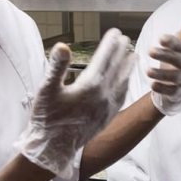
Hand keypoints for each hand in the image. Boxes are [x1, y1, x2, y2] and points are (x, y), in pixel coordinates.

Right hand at [15, 28, 134, 176]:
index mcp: (89, 86)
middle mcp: (103, 96)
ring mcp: (107, 108)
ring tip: (133, 56)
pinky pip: (121, 98)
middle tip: (125, 38)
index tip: (116, 32)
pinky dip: (125, 86)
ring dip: (127, 67)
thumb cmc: (46, 118)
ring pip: (122, 83)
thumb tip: (63, 45)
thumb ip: (57, 67)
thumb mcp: (46, 90)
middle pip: (115, 68)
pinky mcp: (107, 118)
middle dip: (120, 51)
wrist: (52, 149)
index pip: (104, 59)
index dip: (110, 44)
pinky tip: (126, 83)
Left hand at [149, 15, 180, 115]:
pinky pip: (170, 91)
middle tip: (150, 50)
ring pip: (174, 77)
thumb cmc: (177, 63)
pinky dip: (162, 89)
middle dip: (165, 56)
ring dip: (161, 74)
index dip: (172, 42)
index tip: (160, 38)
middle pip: (178, 61)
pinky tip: (152, 85)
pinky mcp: (177, 93)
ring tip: (147, 71)